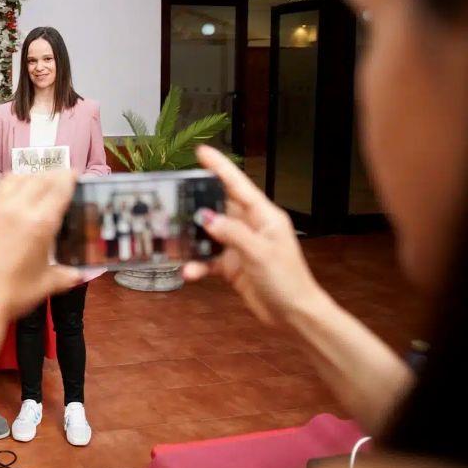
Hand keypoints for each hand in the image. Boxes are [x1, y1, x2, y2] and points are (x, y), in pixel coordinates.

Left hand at [0, 171, 81, 320]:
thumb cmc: (12, 294)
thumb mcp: (46, 284)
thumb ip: (66, 274)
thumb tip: (79, 273)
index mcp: (40, 222)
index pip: (59, 187)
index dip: (70, 177)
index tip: (75, 175)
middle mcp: (17, 208)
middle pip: (39, 178)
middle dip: (53, 175)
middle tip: (60, 179)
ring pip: (15, 178)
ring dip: (30, 177)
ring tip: (36, 183)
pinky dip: (7, 186)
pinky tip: (10, 195)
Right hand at [182, 145, 326, 325]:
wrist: (294, 315)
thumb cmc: (286, 280)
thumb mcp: (260, 253)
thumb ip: (232, 233)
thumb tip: (205, 217)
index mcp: (264, 216)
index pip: (238, 186)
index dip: (220, 167)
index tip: (201, 151)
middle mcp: (250, 226)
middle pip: (220, 206)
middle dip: (197, 202)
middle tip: (173, 195)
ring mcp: (240, 246)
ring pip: (210, 234)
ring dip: (193, 239)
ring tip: (172, 238)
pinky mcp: (232, 265)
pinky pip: (209, 259)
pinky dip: (198, 264)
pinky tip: (188, 271)